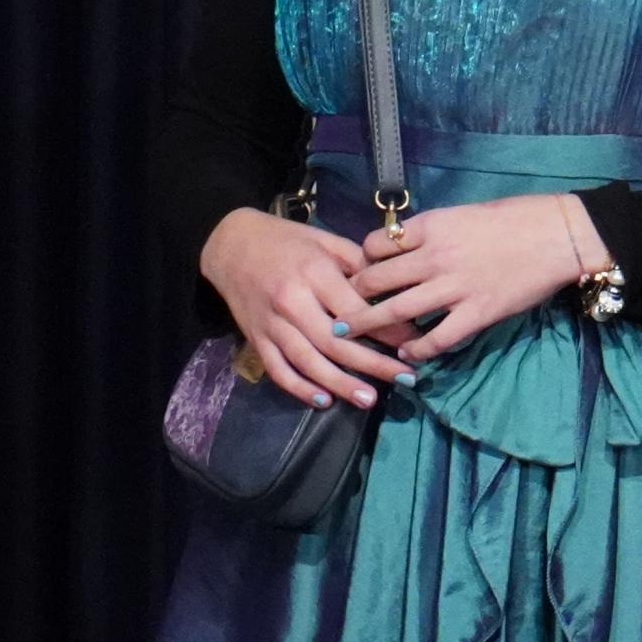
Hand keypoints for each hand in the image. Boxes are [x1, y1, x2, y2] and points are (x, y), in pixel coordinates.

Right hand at [201, 207, 414, 410]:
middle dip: (373, 364)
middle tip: (405, 379)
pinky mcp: (256, 339)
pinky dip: (300, 388)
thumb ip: (357, 264)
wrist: (229, 244)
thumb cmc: (285, 240)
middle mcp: (292, 302)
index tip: (413, 344)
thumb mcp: (324, 241)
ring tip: (369, 399)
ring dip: (340, 383)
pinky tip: (323, 401)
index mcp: (313, 272)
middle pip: (336, 342)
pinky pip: (278, 370)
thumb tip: (391, 291)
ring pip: (308, 361)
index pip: (355, 309)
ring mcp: (272, 324)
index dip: (386, 329)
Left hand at [351, 193, 597, 361]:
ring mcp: (454, 288)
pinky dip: (416, 350)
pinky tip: (407, 356)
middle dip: (352, 297)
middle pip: (376, 281)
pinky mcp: (476, 313)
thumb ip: (433, 231)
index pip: (376, 245)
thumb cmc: (514, 217)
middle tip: (337, 311)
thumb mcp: (463, 213)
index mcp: (431, 226)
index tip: (357, 273)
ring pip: (396, 312)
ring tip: (350, 337)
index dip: (361, 260)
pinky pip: (436, 338)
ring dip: (369, 327)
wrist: (557, 234)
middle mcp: (435, 257)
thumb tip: (407, 246)